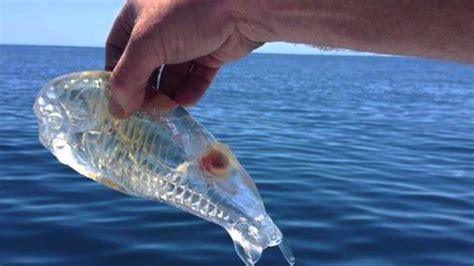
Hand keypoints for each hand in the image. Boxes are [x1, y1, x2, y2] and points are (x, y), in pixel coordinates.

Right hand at [106, 0, 262, 117]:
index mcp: (139, 14)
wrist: (242, 5)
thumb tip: (118, 111)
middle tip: (145, 111)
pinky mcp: (211, 52)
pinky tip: (186, 102)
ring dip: (168, 94)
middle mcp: (162, 27)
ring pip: (172, 75)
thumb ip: (127, 78)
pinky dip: (190, 91)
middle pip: (146, 66)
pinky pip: (196, 78)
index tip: (119, 101)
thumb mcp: (147, 44)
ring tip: (167, 108)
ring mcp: (188, 40)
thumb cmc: (187, 14)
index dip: (116, 75)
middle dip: (146, 90)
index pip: (117, 49)